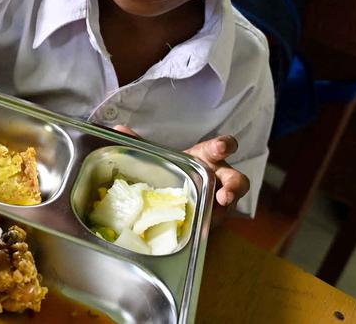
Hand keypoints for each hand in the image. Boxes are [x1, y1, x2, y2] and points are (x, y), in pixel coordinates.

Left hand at [113, 126, 247, 211]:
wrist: (182, 189)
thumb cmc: (177, 168)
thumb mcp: (163, 157)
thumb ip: (142, 144)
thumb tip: (119, 130)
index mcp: (208, 157)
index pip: (222, 147)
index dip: (224, 146)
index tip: (221, 148)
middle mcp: (220, 176)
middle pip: (236, 179)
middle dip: (233, 184)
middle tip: (225, 193)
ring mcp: (221, 198)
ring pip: (232, 201)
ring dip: (227, 207)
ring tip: (219, 210)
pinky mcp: (215, 215)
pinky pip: (216, 218)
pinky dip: (210, 221)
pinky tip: (202, 225)